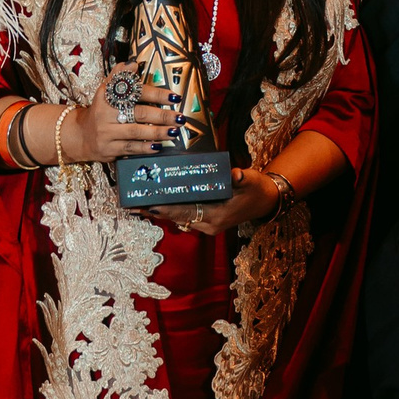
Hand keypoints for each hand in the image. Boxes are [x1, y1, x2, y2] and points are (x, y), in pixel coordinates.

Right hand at [54, 80, 176, 164]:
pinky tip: (158, 146)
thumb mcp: (104, 92)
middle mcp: (106, 113)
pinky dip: (145, 147)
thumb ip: (119, 77)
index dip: (156, 94)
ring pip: (136, 132)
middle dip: (162, 116)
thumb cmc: (99, 112)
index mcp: (108, 96)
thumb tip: (133, 64)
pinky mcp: (108, 149)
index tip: (173, 97)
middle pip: (139, 113)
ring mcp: (106, 132)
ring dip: (158, 133)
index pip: (135, 92)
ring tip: (174, 132)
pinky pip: (130, 148)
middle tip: (180, 118)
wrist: (79, 136)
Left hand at [146, 166, 284, 237]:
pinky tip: (155, 202)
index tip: (150, 204)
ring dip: (159, 211)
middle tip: (133, 205)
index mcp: (217, 216)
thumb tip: (234, 175)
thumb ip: (241, 178)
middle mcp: (208, 224)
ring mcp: (206, 224)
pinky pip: (183, 215)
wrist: (265, 200)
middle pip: (177, 217)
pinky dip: (169, 209)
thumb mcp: (251, 181)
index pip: (187, 212)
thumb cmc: (257, 189)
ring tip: (138, 204)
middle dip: (155, 211)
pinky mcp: (205, 220)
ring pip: (178, 217)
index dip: (168, 209)